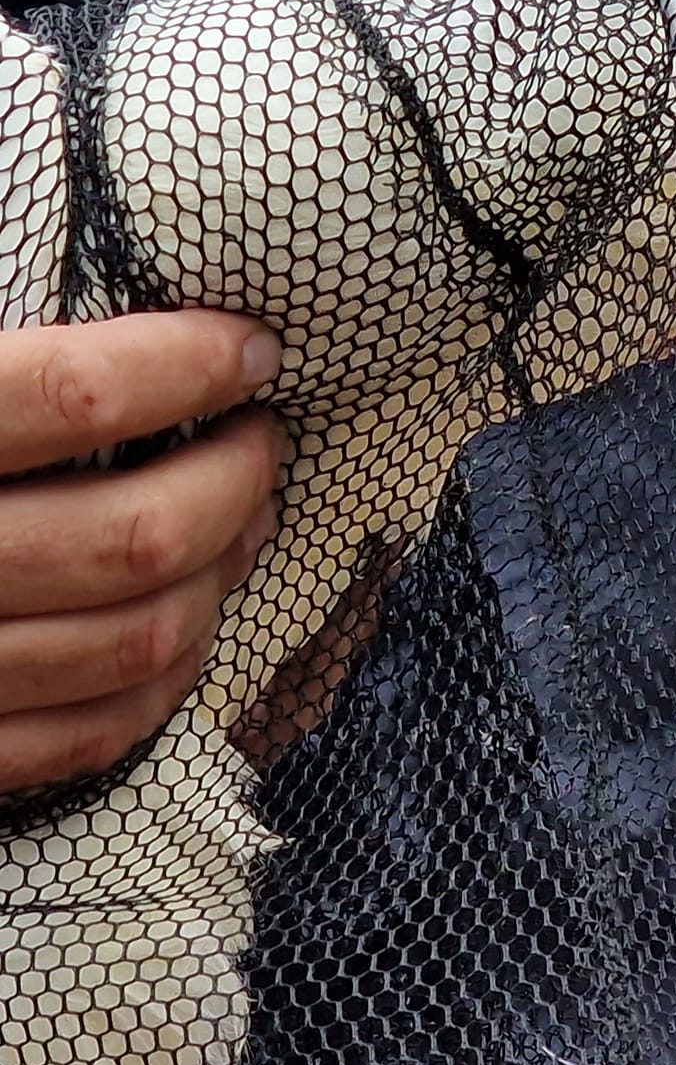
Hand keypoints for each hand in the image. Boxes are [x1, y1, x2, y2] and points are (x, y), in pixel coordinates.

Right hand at [0, 312, 285, 792]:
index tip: (251, 350)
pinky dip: (170, 675)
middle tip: (261, 441)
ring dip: (224, 573)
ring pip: (141, 639)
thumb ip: (9, 376)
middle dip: (237, 481)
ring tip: (247, 518)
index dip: (189, 365)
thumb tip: (158, 332)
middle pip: (141, 535)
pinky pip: (97, 733)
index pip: (76, 397)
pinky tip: (191, 616)